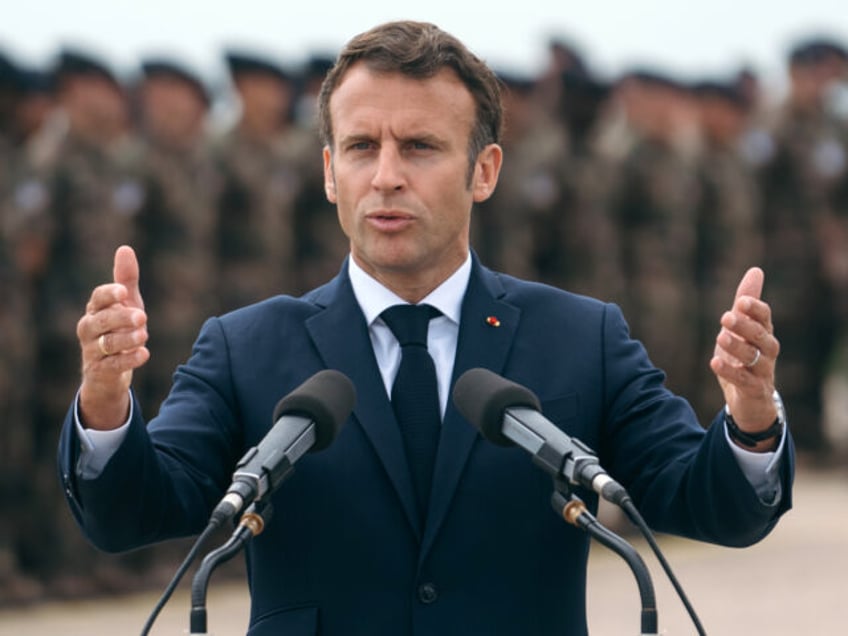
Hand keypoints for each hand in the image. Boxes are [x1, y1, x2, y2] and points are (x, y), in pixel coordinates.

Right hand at [76, 245, 149, 429]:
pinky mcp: (100, 371)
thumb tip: (125, 249)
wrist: (108, 372)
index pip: (97, 298)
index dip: (109, 294)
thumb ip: (126, 280)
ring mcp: (92, 351)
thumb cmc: (118, 330)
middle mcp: (89, 329)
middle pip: (101, 321)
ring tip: (144, 335)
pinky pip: (112, 366)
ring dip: (126, 339)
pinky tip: (144, 354)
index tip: (124, 291)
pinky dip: (128, 360)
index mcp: (95, 310)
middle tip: (142, 316)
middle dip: (120, 317)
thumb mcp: (126, 304)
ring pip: (107, 343)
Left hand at [709, 267, 779, 447]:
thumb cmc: (745, 357)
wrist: (750, 400)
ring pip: (754, 358)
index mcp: (763, 333)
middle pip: (761, 336)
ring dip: (737, 346)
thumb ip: (745, 302)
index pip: (766, 318)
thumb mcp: (742, 328)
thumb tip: (755, 270)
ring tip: (720, 336)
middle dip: (745, 326)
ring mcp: (762, 372)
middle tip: (726, 316)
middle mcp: (767, 351)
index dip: (756, 309)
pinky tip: (715, 362)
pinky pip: (744, 381)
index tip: (742, 301)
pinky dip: (730, 372)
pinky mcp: (754, 390)